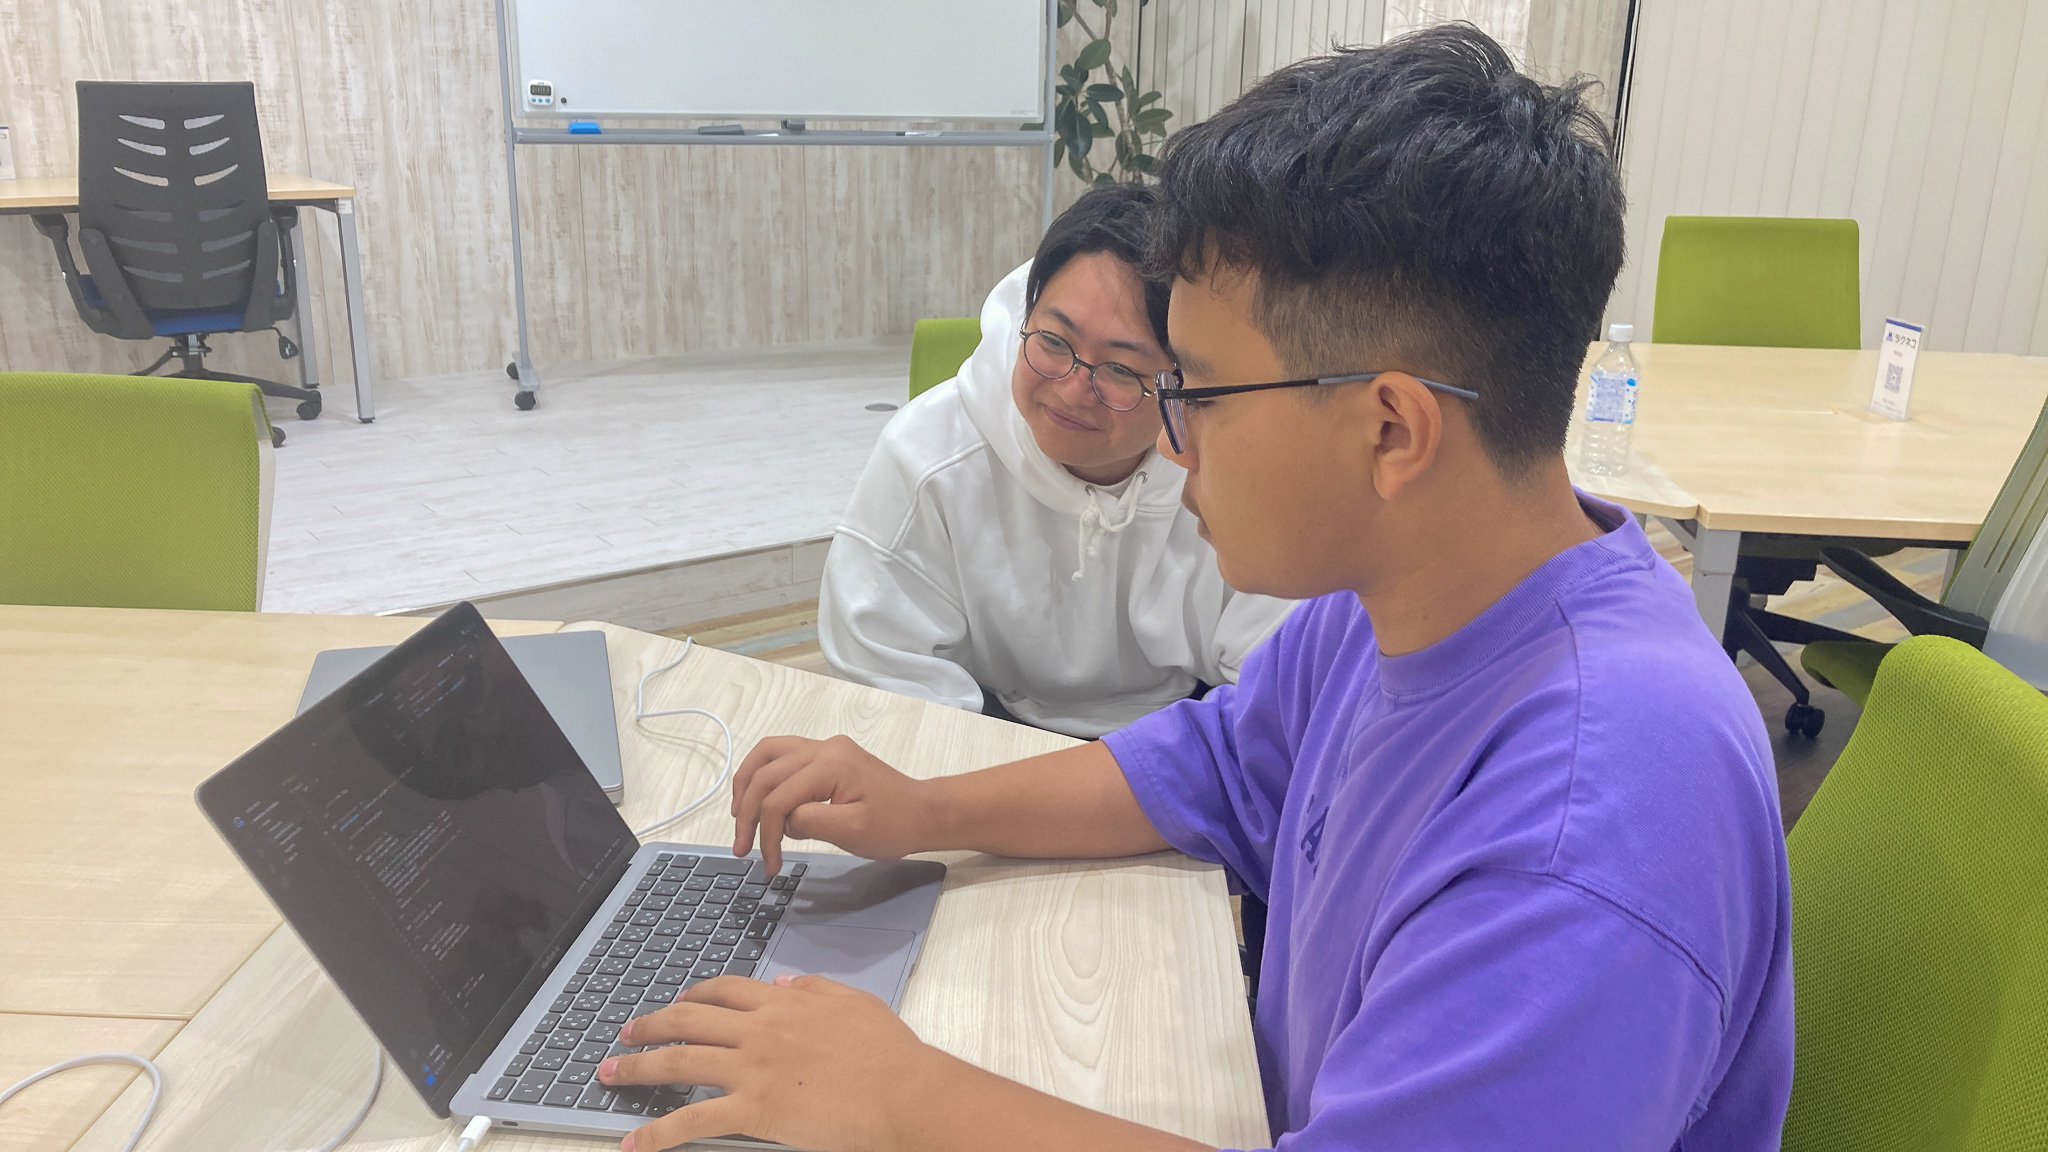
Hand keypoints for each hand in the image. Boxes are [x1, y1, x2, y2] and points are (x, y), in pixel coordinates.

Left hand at [600, 973, 941, 1151]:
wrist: (902, 1092)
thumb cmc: (889, 1054)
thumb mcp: (854, 1003)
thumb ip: (814, 989)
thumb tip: (782, 983)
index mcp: (784, 1003)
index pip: (725, 989)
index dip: (693, 994)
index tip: (678, 1001)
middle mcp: (759, 1030)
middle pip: (689, 1019)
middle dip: (650, 1024)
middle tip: (626, 1033)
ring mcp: (752, 1069)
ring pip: (679, 1060)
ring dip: (637, 1067)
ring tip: (608, 1073)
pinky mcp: (753, 1109)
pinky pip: (692, 1120)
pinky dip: (657, 1133)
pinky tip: (633, 1143)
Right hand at [731, 735, 936, 872]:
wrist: (924, 813)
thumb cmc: (895, 825)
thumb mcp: (853, 832)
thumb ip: (811, 822)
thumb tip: (782, 822)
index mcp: (831, 765)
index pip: (779, 798)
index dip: (766, 833)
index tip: (769, 864)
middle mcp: (824, 748)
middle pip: (766, 773)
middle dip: (748, 813)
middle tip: (741, 847)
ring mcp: (825, 748)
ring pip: (769, 754)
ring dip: (747, 783)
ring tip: (738, 815)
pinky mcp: (826, 756)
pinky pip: (782, 756)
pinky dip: (763, 775)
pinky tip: (756, 796)